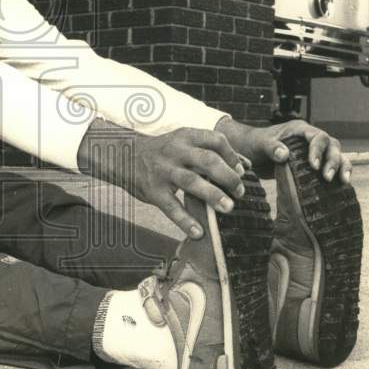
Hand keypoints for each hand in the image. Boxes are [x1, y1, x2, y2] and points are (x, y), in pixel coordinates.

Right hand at [78, 120, 246, 239]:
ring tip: (229, 208)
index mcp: (185, 136)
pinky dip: (185, 220)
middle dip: (228, 176)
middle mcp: (175, 151)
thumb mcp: (183, 142)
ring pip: (191, 181)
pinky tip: (198, 232)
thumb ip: (210, 150)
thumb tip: (245, 166)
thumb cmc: (163, 152)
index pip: (216, 140)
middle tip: (240, 192)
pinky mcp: (153, 190)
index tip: (242, 171)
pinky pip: (171, 206)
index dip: (233, 156)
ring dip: (212, 195)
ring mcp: (163, 170)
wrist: (123, 155)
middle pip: (208, 160)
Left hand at [216, 117, 349, 184]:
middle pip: (331, 146)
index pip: (318, 137)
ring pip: (336, 155)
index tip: (314, 166)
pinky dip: (338, 174)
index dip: (319, 150)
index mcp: (299, 130)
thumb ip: (271, 148)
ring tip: (343, 182)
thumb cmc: (254, 144)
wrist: (250, 152)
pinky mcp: (313, 165)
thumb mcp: (260, 145)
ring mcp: (314, 151)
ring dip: (341, 167)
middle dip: (332, 161)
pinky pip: (331, 167)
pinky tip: (341, 186)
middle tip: (326, 177)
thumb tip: (284, 154)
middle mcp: (310, 139)